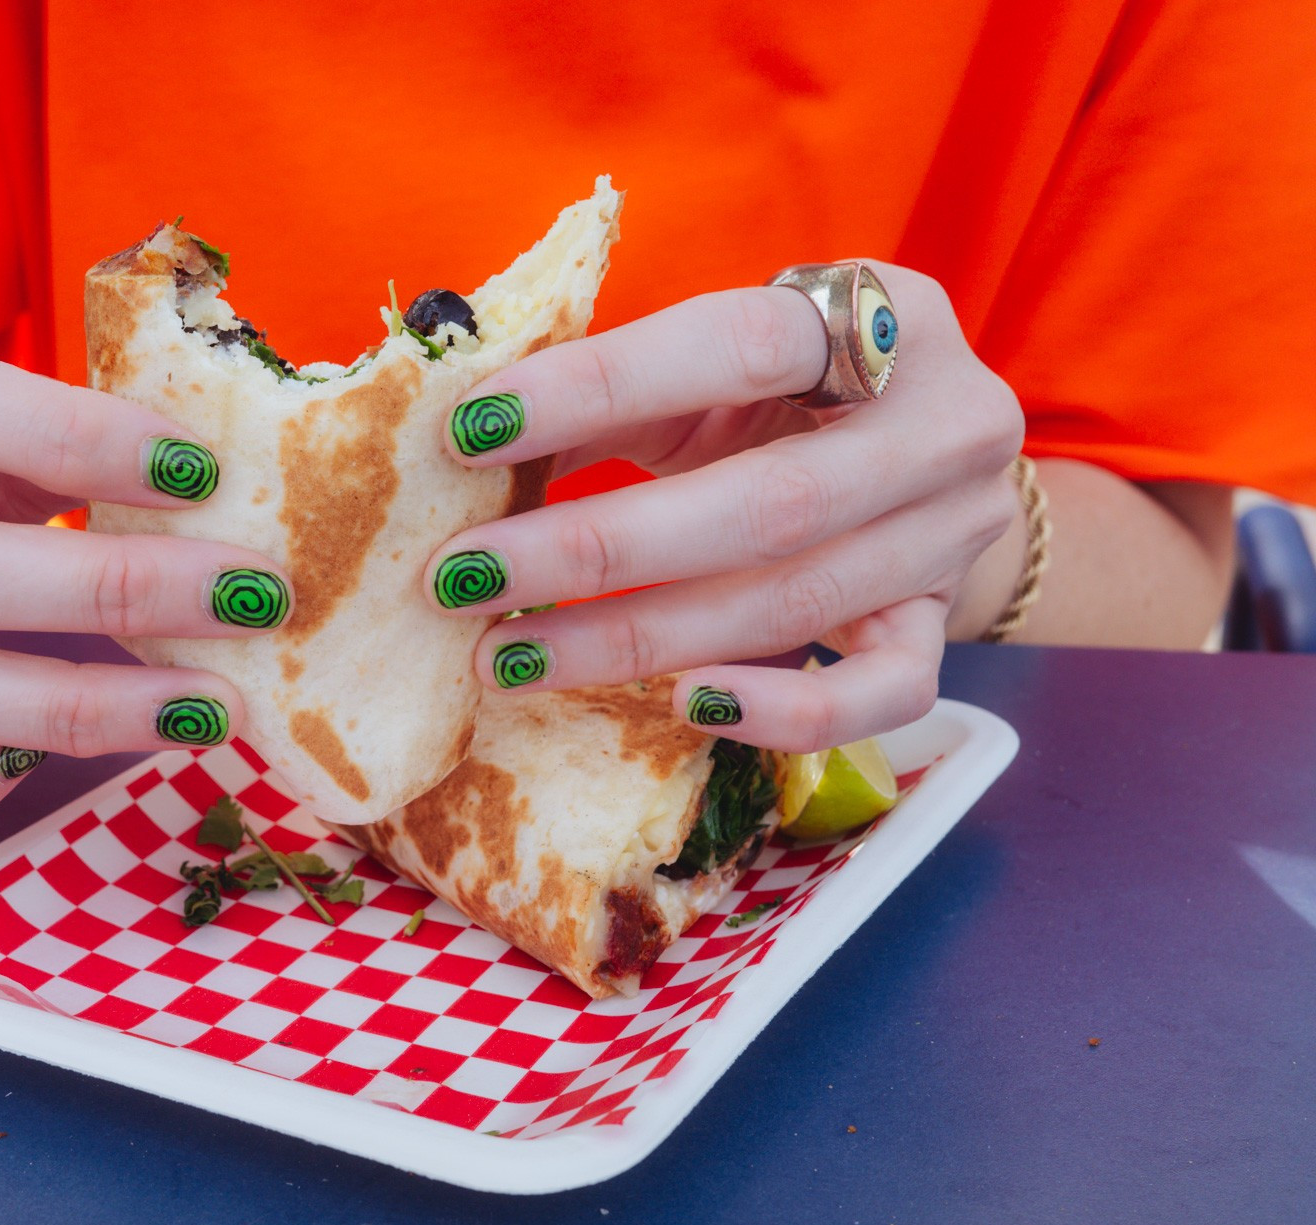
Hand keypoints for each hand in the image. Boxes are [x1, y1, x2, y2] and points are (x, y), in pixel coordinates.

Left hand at [423, 265, 1022, 750]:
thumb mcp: (711, 370)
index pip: (736, 345)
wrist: (919, 450)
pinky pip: (880, 695)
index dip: (596, 386)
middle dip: (597, 549)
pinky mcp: (943, 625)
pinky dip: (781, 712)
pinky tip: (679, 706)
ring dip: (634, 639)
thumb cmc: (786, 394)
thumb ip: (614, 399)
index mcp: (890, 315)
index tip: (468, 431)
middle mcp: (946, 425)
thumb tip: (466, 448)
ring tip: (507, 657)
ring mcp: (955, 534)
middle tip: (464, 577)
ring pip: (794, 602)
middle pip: (768, 502)